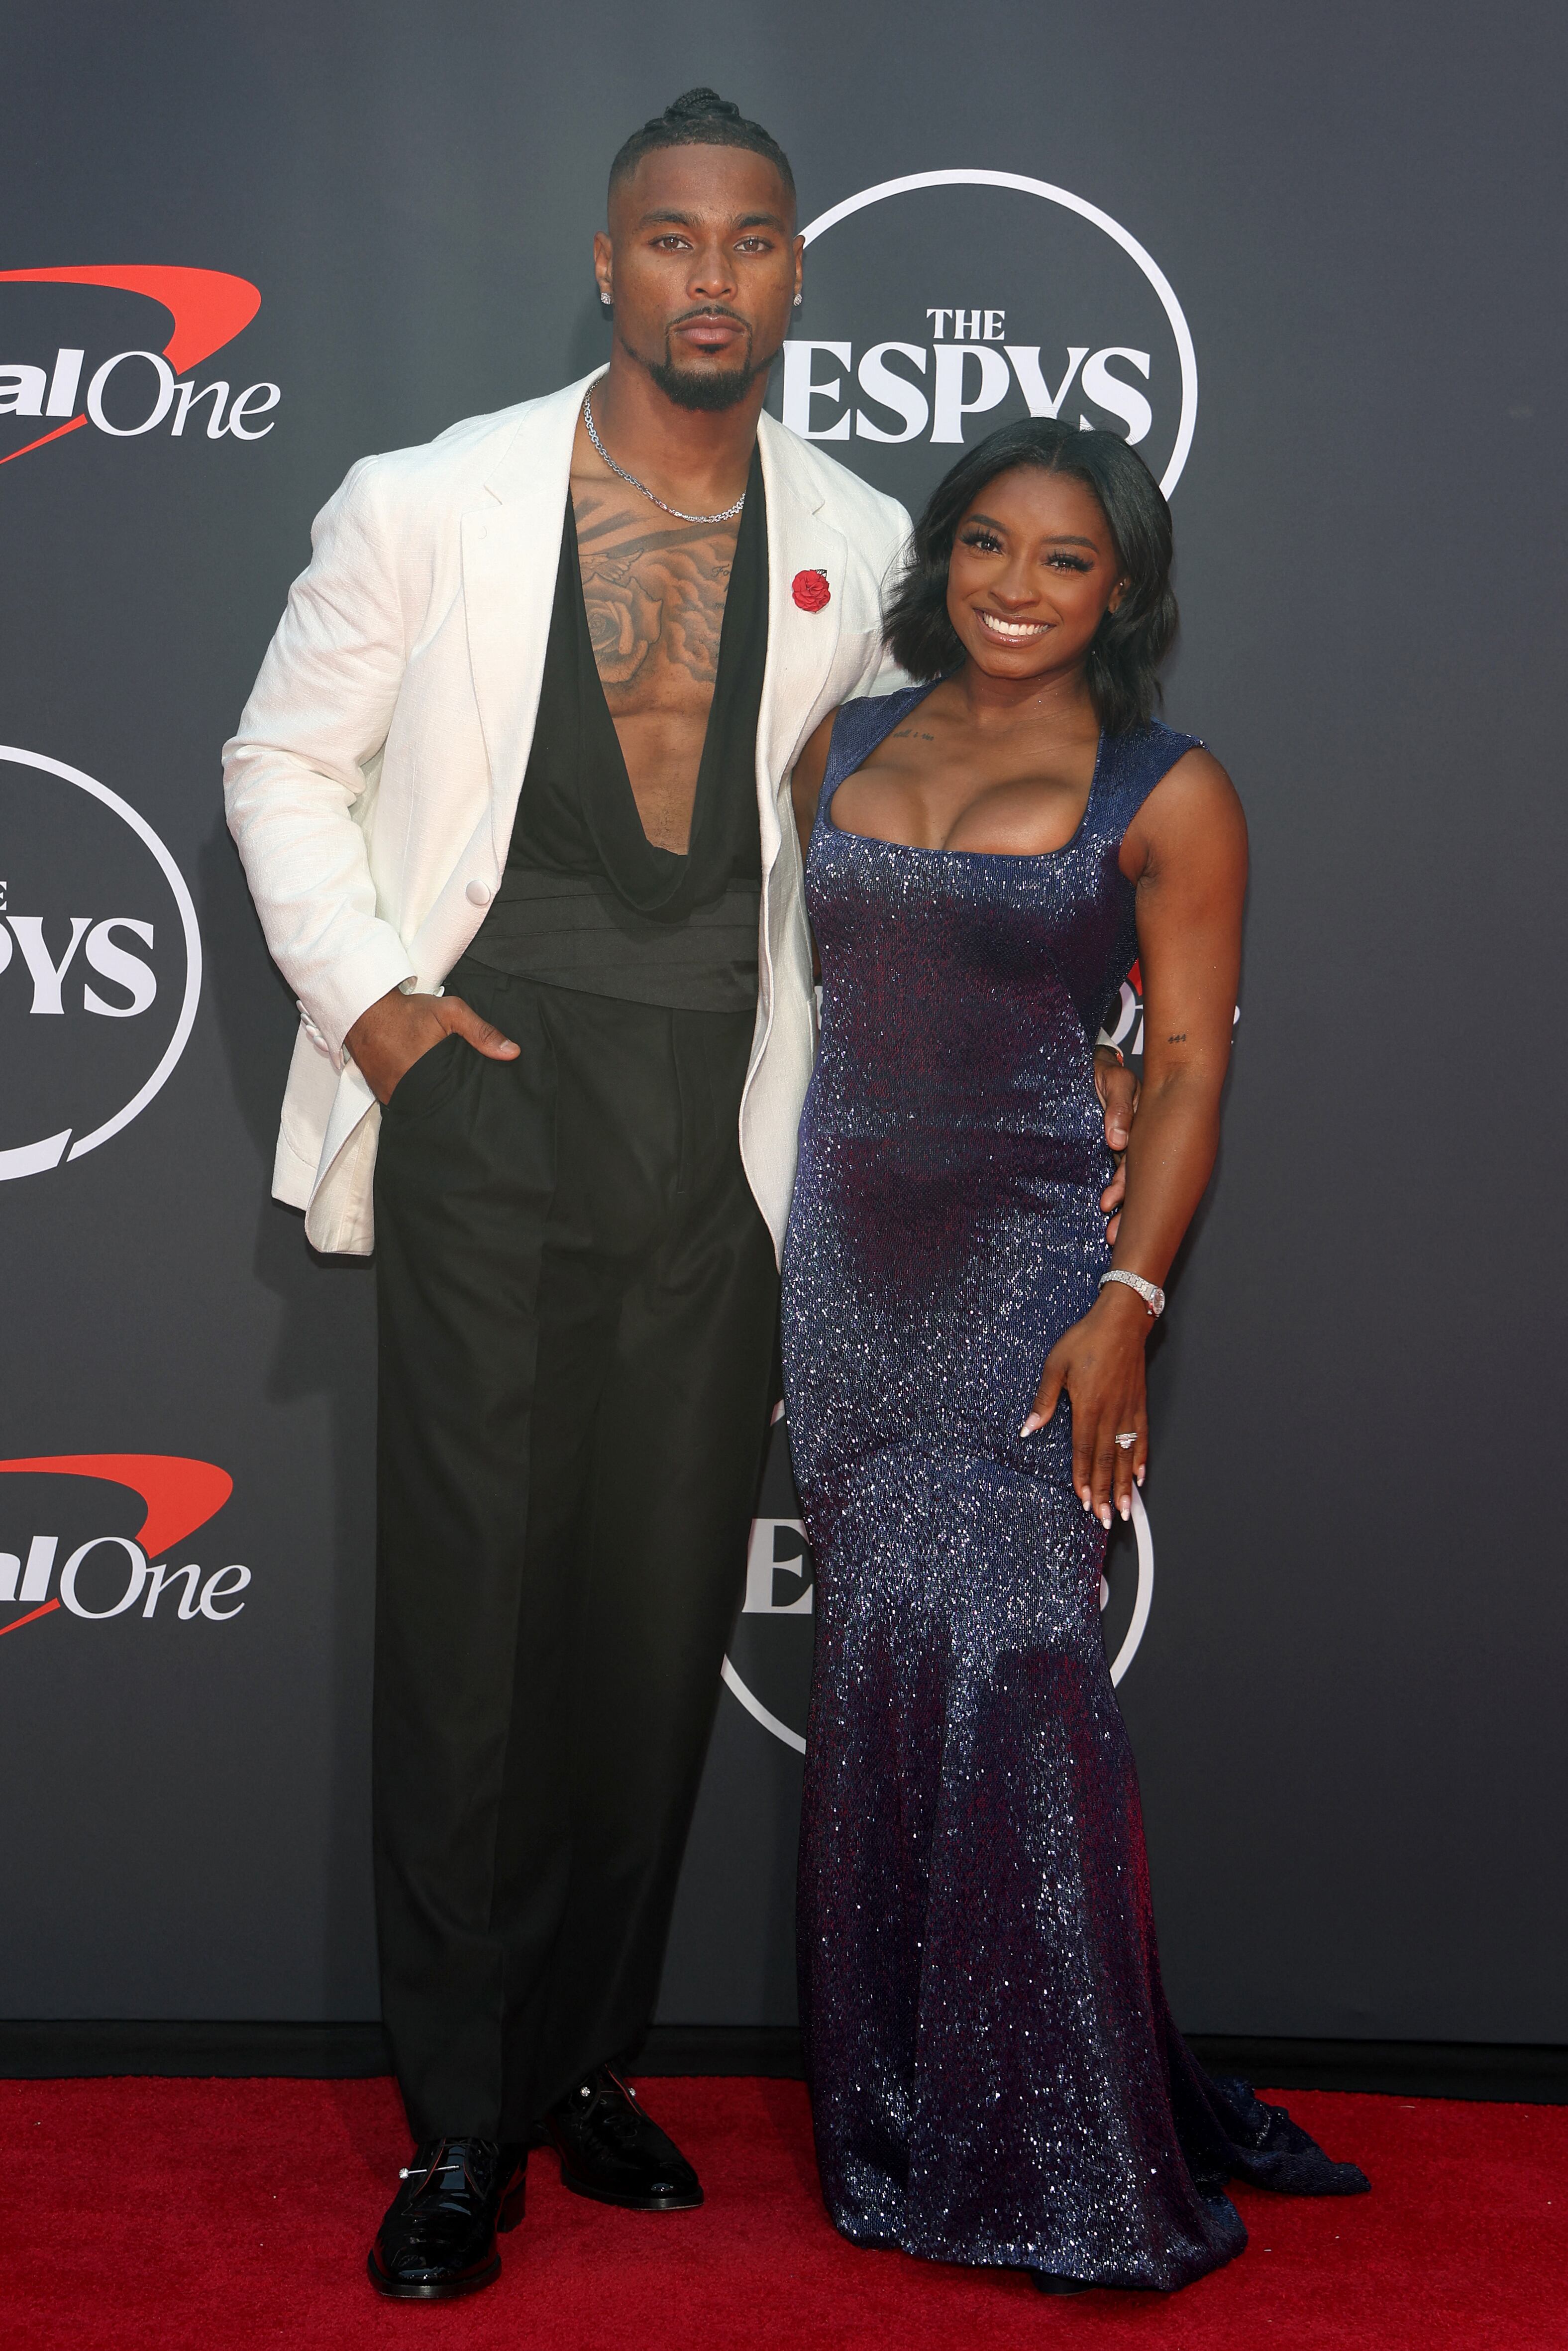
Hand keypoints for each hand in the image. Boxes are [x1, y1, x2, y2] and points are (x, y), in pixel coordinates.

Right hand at [345, 984, 519, 1106]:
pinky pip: (402, 1100)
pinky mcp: (380, 1092)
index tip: (476, 1098)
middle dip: (450, 1100)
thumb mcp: (450, 1012)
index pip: (454, 1100)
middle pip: (437, 1105)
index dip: (466, 1099)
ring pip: (419, 1105)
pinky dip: (413, 1094)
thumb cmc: (407, 1010)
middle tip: (460, 1093)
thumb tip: (513, 1052)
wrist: (363, 1007)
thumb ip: (482, 1033)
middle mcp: (407, 1091)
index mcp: (427, 1076)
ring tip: (442, 1089)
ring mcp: (390, 1094)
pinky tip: (422, 1085)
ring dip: (430, 1098)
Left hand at [1019, 1284, 1150, 1527]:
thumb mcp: (1056, 1365)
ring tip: (1126, 1509)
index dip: (1082, 1478)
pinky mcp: (1139, 1404)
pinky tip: (1140, 1477)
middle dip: (1104, 1493)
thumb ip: (1044, 1399)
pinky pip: (1141, 1437)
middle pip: (1106, 1461)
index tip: (1083, 1501)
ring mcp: (1128, 1410)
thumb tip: (1028, 1426)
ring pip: (1126, 1455)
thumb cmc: (1087, 1339)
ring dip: (1123, 1485)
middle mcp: (1110, 1413)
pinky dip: (1141, 1459)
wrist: (1121, 1321)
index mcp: (1088, 1407)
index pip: (1084, 1451)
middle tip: (1107, 1519)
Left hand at [1094, 1046, 1139, 1244]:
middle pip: (1135, 1183)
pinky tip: (1103, 1214)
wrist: (1090, 1064)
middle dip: (1127, 1211)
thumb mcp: (1115, 1082)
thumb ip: (1117, 1108)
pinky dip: (1111, 1194)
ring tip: (1109, 1234)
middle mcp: (1137, 1145)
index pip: (1139, 1166)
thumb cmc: (1107, 1071)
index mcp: (1145, 1131)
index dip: (1125, 1188)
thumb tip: (1116, 1140)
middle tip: (1112, 1235)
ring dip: (1120, 1208)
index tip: (1108, 1206)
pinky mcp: (1108, 1150)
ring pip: (1125, 1184)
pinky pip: (1111, 1176)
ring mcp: (1123, 1149)